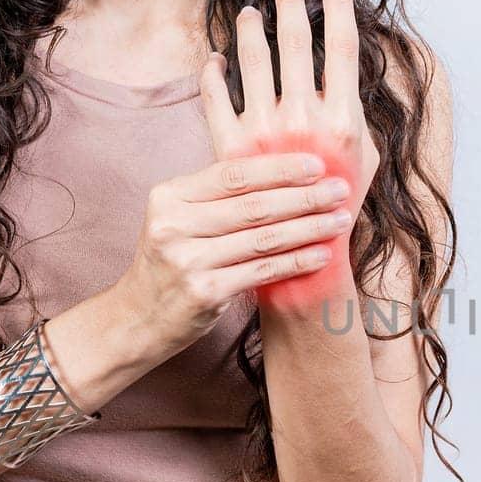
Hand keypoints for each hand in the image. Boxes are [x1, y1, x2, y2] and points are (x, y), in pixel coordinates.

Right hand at [112, 150, 356, 353]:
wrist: (139, 317)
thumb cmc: (173, 261)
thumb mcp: (181, 218)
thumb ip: (219, 195)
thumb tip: (285, 167)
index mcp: (169, 196)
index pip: (233, 173)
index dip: (279, 167)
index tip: (318, 164)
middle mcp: (173, 225)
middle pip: (253, 205)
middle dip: (304, 196)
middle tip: (341, 190)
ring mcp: (187, 260)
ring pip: (263, 238)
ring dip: (309, 228)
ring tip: (340, 220)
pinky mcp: (204, 292)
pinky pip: (262, 271)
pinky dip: (297, 261)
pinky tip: (323, 254)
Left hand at [200, 0, 379, 311]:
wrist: (303, 253)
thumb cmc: (341, 203)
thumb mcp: (365, 157)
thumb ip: (355, 113)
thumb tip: (348, 72)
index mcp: (343, 120)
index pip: (343, 47)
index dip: (340, 8)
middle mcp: (304, 119)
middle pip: (297, 43)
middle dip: (291, 6)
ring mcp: (265, 130)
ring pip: (254, 60)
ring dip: (251, 30)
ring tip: (248, 14)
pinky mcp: (232, 144)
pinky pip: (216, 94)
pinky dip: (214, 71)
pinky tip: (216, 59)